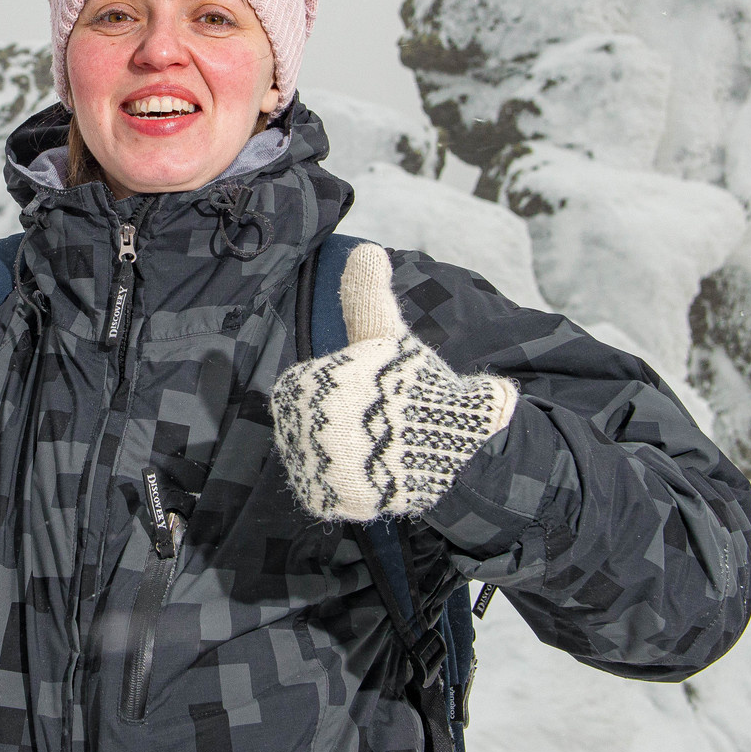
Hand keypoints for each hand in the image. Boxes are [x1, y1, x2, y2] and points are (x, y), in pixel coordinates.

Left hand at [273, 243, 517, 521]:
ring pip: (314, 457)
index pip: (304, 389)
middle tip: (378, 423)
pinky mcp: (325, 502)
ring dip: (343, 454)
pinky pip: (323, 491)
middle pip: (306, 424)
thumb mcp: (385, 332)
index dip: (341, 391)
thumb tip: (365, 249)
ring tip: (379, 448)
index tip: (371, 394)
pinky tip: (374, 474)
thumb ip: (366, 294)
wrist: (455, 449)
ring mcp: (308, 470)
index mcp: (299, 386)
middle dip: (341, 424)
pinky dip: (346, 487)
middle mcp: (295, 429)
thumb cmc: (416, 385)